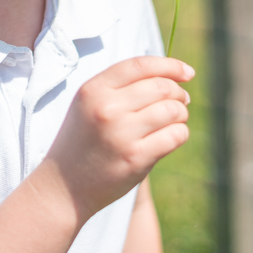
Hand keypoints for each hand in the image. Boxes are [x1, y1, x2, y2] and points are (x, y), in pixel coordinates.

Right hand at [40, 56, 193, 221]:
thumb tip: (171, 77)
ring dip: (181, 114)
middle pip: (162, 87)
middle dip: (179, 93)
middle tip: (181, 101)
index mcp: (93, 89)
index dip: (170, 65)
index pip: (141, 65)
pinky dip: (180, 134)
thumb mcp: (89, 104)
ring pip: (173, 110)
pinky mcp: (135, 158)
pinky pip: (175, 136)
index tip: (187, 73)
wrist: (64, 187)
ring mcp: (121, 134)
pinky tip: (171, 137)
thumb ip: (121, 87)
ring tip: (174, 120)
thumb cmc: (84, 141)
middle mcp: (106, 108)